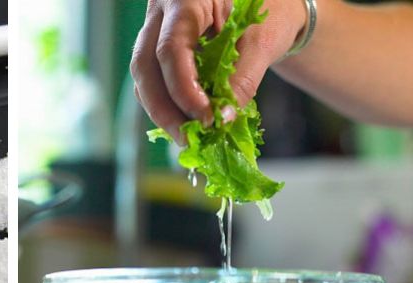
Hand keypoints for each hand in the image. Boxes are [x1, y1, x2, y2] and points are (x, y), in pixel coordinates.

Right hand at [130, 0, 307, 143]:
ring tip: (187, 135)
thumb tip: (222, 120)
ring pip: (144, 76)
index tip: (205, 118)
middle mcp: (162, 11)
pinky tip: (185, 121)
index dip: (183, 89)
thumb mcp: (262, 40)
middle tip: (187, 137)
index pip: (171, 48)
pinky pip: (153, 79)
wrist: (270, 4)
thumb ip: (242, 79)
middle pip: (145, 66)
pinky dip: (168, 103)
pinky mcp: (159, 47)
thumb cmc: (270, 9)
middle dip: (164, 108)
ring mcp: (156, 29)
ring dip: (162, 110)